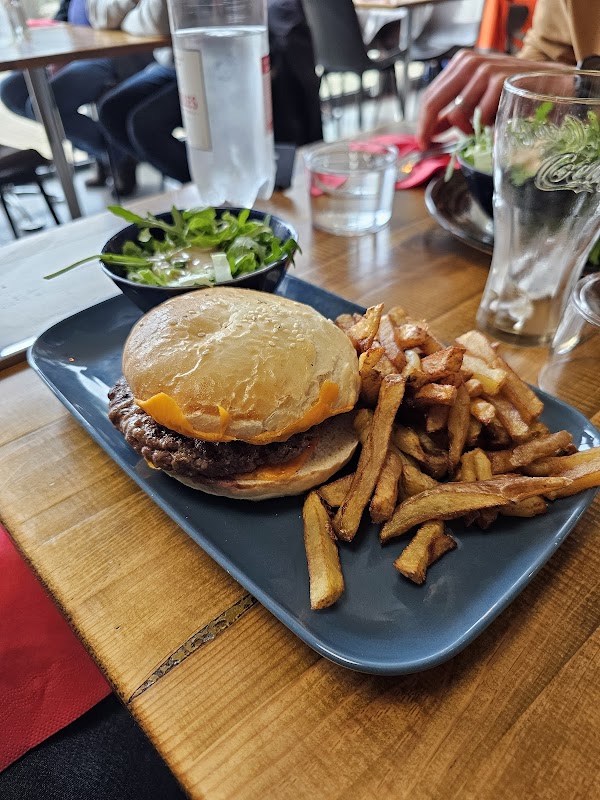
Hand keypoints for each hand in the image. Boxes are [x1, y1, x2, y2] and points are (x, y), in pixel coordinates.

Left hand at [416, 50, 565, 148]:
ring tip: (486, 126)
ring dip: (468, 129)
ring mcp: (484, 70)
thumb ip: (455, 113)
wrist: (553, 83)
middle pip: (434, 102)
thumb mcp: (481, 99)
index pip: (431, 94)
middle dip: (429, 128)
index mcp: (462, 63)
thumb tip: (431, 132)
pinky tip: (500, 120)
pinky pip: (480, 117)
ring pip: (457, 114)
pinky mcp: (498, 81)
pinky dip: (487, 126)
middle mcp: (470, 62)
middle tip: (430, 145)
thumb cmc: (515, 92)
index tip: (422, 140)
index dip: (422, 121)